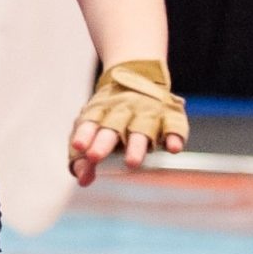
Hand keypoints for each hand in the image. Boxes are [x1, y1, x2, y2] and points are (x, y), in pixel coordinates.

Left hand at [68, 58, 188, 185]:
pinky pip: (174, 125)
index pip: (90, 122)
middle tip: (94, 157)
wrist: (137, 73)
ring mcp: (148, 111)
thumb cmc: (110, 113)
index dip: (84, 134)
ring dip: (136, 145)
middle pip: (112, 127)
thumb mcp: (93, 128)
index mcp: (101, 111)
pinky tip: (173, 148)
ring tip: (131, 162)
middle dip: (103, 142)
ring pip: (142, 128)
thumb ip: (83, 157)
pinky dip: (174, 136)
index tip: (78, 146)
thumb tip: (83, 180)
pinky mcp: (170, 115)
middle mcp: (123, 110)